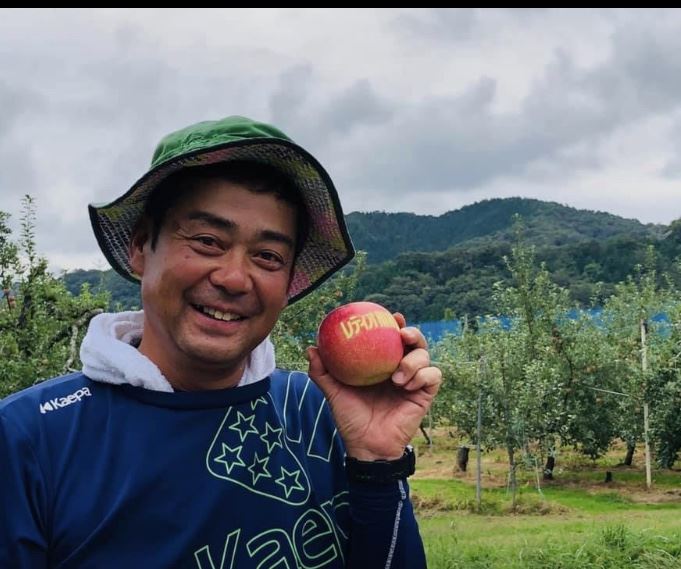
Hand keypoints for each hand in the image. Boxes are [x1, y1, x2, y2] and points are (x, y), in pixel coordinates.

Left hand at [306, 313, 441, 460]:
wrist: (366, 446)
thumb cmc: (350, 418)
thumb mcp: (334, 393)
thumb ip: (322, 372)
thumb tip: (311, 348)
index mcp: (382, 364)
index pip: (392, 338)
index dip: (395, 324)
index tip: (393, 316)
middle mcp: (401, 368)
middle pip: (415, 341)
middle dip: (413, 333)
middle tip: (402, 334)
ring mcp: (414, 381)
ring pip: (425, 356)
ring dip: (414, 361)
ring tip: (397, 376)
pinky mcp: (425, 395)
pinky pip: (433, 376)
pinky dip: (423, 376)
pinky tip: (406, 386)